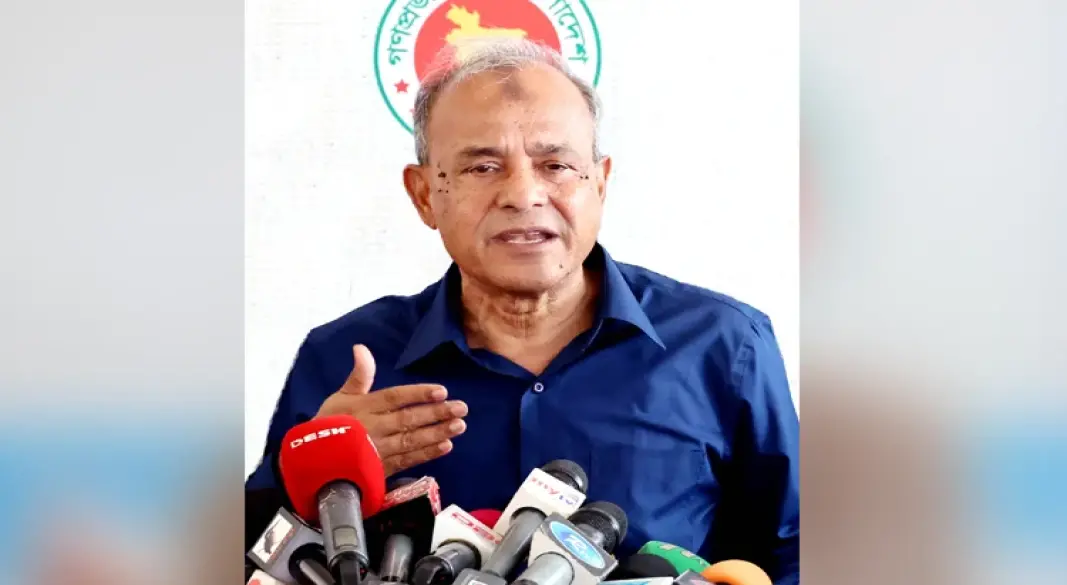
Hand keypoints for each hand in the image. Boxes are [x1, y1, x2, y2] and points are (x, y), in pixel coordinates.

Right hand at [316, 344, 467, 476]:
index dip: (419, 394)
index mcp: (365, 407)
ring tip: (459, 426)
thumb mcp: (340, 397)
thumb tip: (361, 348)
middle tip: (461, 408)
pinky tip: (445, 446)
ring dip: (437, 433)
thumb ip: (358, 375)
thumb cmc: (329, 425)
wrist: (314, 462)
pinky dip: (427, 454)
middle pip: (409, 419)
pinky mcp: (382, 468)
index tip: (442, 391)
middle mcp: (375, 427)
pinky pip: (408, 459)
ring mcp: (380, 449)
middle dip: (437, 413)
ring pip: (412, 439)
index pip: (396, 397)